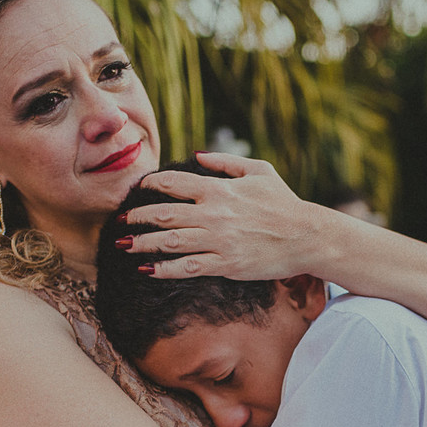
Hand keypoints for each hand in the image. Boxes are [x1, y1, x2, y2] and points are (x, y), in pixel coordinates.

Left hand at [122, 152, 331, 280]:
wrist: (306, 236)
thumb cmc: (285, 202)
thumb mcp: (260, 171)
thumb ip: (225, 162)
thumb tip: (196, 156)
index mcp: (220, 189)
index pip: (173, 184)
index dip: (150, 185)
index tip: (138, 189)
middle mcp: (214, 215)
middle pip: (164, 214)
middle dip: (137, 217)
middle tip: (120, 221)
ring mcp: (218, 241)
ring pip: (169, 242)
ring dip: (142, 244)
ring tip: (124, 245)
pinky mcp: (225, 265)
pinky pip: (187, 268)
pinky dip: (164, 269)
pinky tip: (148, 270)